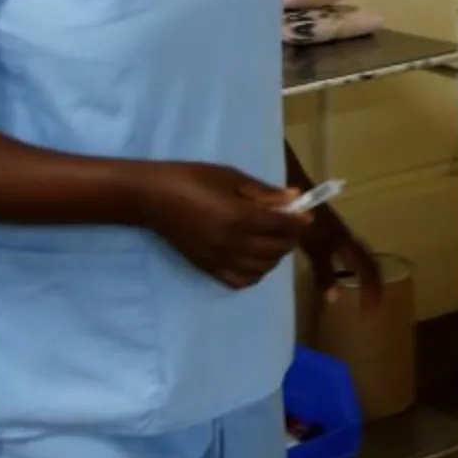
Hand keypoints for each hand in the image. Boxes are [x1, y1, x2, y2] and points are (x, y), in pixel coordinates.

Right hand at [139, 162, 304, 288]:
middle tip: (289, 225)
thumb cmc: (190, 179)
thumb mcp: (229, 177)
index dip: (298, 221)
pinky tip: (254, 258)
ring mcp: (219, 259)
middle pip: (275, 249)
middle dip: (289, 238)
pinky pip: (240, 281)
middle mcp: (231, 243)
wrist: (152, 198)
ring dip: (274, 256)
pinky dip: (255, 273)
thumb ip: (263, 191)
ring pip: (261, 268)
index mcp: (237, 216)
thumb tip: (293, 197)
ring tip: (272, 240)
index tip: (305, 215)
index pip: (280, 226)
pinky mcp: (208, 268)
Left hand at [301, 206, 382, 310]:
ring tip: (360, 289)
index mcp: (348, 244)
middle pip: (368, 262)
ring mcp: (336, 232)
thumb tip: (335, 300)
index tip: (371, 310)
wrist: (295, 188)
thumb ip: (324, 273)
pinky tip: (337, 268)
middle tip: (371, 302)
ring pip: (358, 255)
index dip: (372, 289)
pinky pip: (344, 251)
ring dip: (362, 272)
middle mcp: (347, 238)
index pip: (368, 269)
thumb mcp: (315, 248)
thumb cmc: (306, 218)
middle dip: (373, 282)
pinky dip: (348, 264)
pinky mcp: (325, 229)